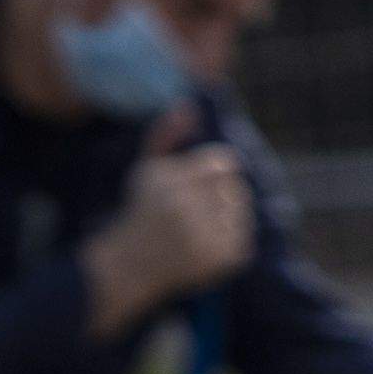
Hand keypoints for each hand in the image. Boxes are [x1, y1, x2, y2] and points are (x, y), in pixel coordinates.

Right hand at [83, 107, 254, 337]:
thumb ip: (165, 136)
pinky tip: (206, 247)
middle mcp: (185, 209)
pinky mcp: (214, 262)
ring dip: (228, 218)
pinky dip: (231, 244)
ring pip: (241, 213)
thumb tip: (189, 106)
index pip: (222, 163)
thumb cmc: (140, 213)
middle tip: (201, 210)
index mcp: (170, 182)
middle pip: (234, 187)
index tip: (204, 186)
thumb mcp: (145, 170)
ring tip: (202, 228)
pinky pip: (243, 242)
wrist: (130, 266)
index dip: (217, 172)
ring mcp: (201, 238)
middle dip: (222, 195)